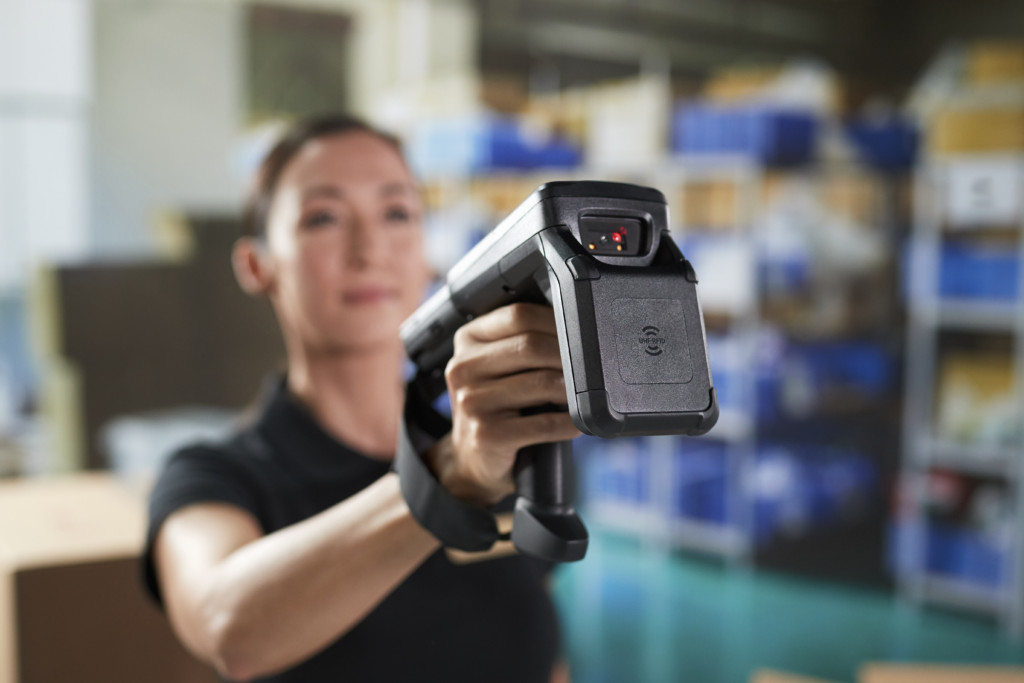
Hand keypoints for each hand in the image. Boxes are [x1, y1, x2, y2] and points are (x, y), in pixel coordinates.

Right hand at [428, 303, 581, 505]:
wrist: (473, 458)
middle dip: (569, 354)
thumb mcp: (499, 366)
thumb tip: (578, 329)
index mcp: (467, 340)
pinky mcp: (487, 435)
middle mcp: (463, 368)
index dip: (556, 320)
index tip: (579, 332)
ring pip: (542, 383)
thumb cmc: (497, 406)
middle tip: (590, 365)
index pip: (519, 315)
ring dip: (573, 390)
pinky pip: (545, 423)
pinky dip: (569, 423)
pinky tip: (577, 423)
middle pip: (531, 345)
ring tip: (585, 393)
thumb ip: (524, 342)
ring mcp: (472, 402)